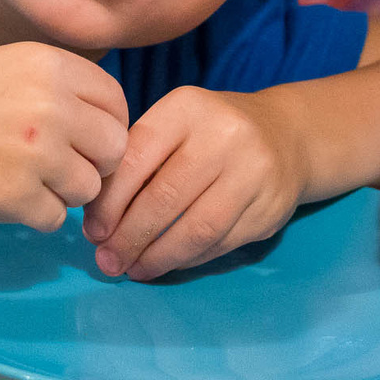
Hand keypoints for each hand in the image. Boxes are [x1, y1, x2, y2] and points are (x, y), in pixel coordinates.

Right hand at [0, 43, 129, 229]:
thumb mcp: (9, 67)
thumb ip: (59, 87)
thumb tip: (108, 122)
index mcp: (50, 66)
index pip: (116, 101)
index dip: (110, 124)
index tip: (90, 139)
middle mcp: (51, 106)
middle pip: (114, 148)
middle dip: (95, 163)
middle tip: (63, 166)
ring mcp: (37, 153)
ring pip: (88, 188)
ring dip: (65, 191)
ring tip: (27, 179)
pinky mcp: (19, 196)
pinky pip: (55, 217)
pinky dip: (36, 214)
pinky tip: (7, 196)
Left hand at [81, 87, 303, 279]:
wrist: (286, 134)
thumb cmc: (211, 132)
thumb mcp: (175, 125)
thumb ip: (138, 160)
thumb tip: (98, 220)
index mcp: (187, 109)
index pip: (137, 159)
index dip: (110, 202)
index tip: (93, 231)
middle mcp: (225, 135)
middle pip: (165, 198)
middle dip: (130, 237)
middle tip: (108, 260)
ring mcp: (253, 173)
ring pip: (196, 229)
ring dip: (158, 256)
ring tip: (134, 270)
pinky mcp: (270, 208)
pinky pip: (221, 243)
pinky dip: (188, 258)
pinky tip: (167, 262)